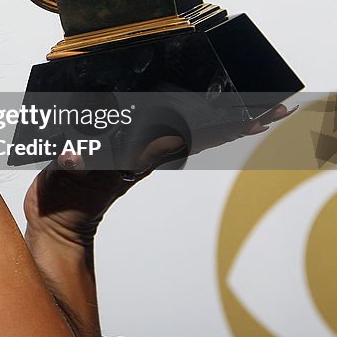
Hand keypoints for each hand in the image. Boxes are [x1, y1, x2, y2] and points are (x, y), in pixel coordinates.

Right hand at [23, 103, 296, 247]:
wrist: (59, 228)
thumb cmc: (66, 206)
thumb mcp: (70, 182)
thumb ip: (74, 167)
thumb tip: (74, 157)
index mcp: (138, 155)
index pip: (190, 135)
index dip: (224, 125)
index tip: (259, 117)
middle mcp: (147, 153)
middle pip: (201, 134)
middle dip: (237, 121)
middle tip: (276, 108)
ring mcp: (140, 155)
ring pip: (188, 133)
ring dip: (220, 122)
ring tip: (251, 110)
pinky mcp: (125, 156)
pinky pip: (165, 134)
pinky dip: (187, 123)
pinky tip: (194, 116)